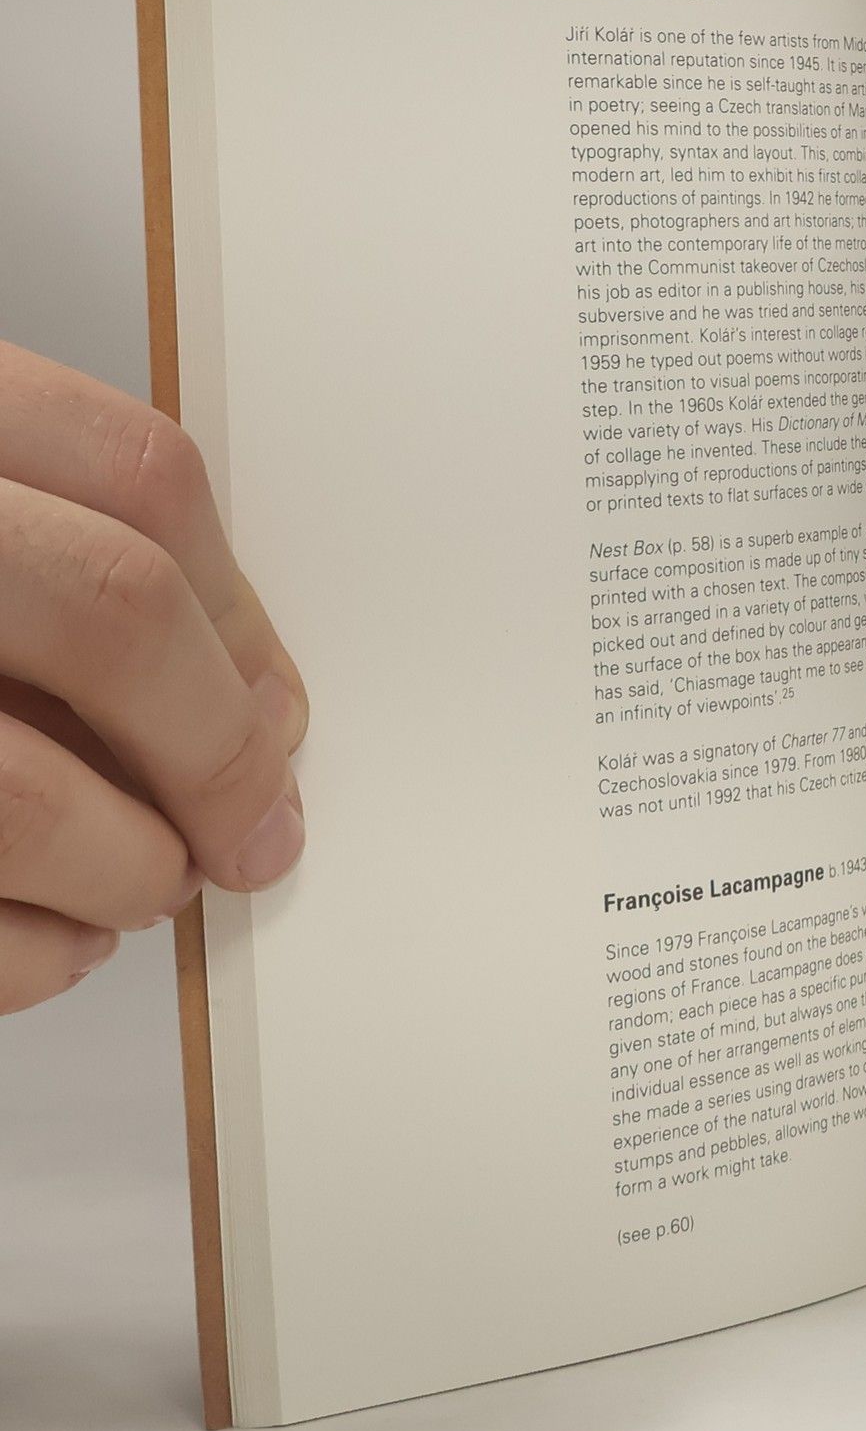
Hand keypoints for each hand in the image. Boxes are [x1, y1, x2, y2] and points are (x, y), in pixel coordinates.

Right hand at [0, 342, 306, 1017]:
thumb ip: (47, 552)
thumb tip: (250, 704)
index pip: (133, 475)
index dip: (238, 614)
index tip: (274, 709)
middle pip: (109, 611)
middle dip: (214, 745)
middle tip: (251, 826)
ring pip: (21, 794)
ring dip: (129, 864)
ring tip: (145, 884)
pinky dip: (29, 956)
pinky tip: (56, 939)